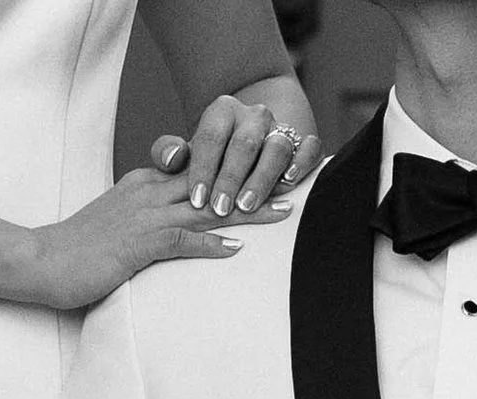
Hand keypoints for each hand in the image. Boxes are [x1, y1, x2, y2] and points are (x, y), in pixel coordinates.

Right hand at [22, 167, 288, 310]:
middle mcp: (147, 193)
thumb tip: (176, 227)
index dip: (236, 168)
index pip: (199, 170)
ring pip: (206, 207)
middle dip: (254, 179)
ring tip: (282, 211)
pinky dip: (210, 244)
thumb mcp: (117, 225)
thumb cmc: (77, 250)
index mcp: (143, 184)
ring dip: (247, 209)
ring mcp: (143, 217)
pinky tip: (236, 249)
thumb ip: (147, 219)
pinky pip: (181, 240)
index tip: (268, 167)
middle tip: (292, 179)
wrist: (42, 260)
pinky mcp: (137, 245)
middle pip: (212, 181)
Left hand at [150, 95, 323, 217]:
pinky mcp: (303, 143)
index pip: (212, 137)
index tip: (197, 199)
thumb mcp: (186, 151)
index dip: (204, 169)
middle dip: (231, 179)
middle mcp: (254, 116)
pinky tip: (289, 182)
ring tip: (247, 204)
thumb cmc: (210, 155)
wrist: (245, 142)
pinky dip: (303, 162)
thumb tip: (171, 158)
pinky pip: (310, 148)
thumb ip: (167, 152)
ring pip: (277, 148)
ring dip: (262, 178)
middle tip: (220, 208)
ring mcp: (281, 128)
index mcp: (223, 111)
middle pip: (244, 144)